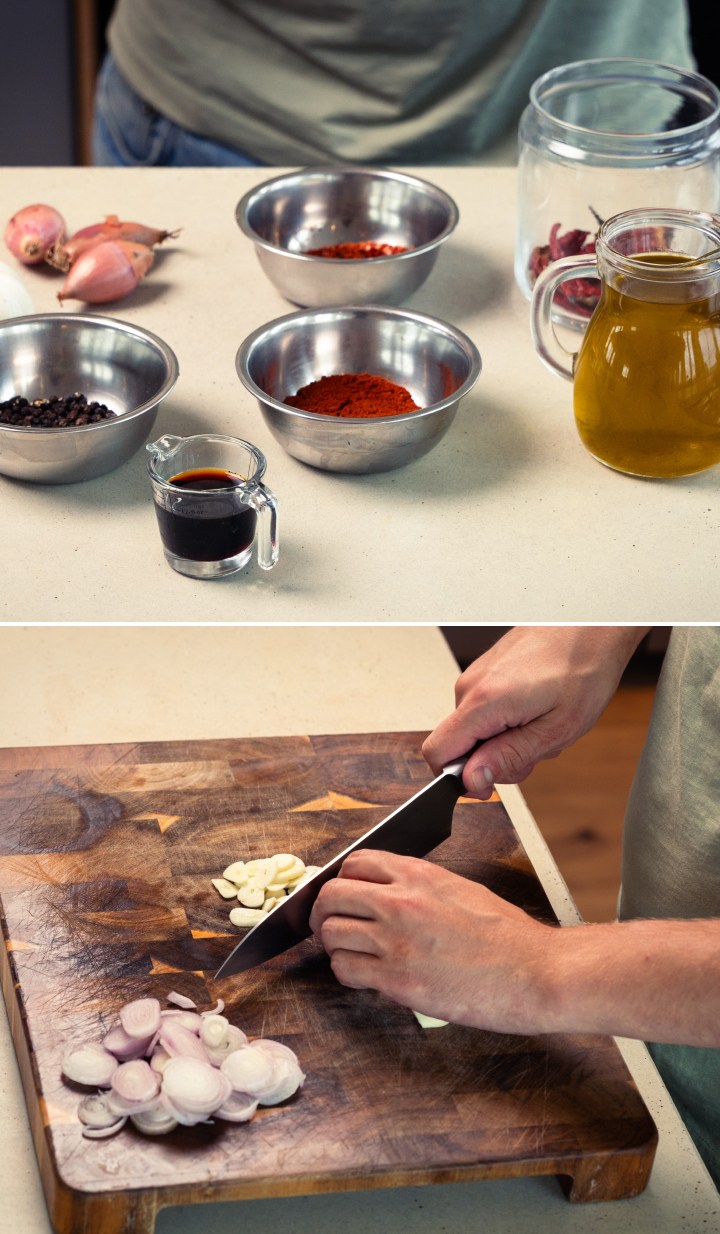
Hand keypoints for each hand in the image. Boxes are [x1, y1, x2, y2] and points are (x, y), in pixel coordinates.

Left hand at [308, 849, 552, 1032]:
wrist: (533, 972)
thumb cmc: (508, 936)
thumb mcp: (461, 890)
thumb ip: (420, 887)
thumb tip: (390, 894)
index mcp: (419, 875)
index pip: (355, 863)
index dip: (342, 880)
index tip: (342, 895)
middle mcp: (401, 902)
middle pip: (332, 895)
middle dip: (323, 911)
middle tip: (328, 924)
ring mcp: (396, 941)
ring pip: (332, 933)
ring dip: (334, 944)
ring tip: (348, 952)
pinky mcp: (397, 979)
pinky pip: (345, 970)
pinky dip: (346, 972)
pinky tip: (362, 975)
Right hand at [424, 626, 647, 796]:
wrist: (593, 624)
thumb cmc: (584, 669)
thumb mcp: (556, 730)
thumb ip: (509, 757)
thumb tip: (473, 779)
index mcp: (483, 701)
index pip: (437, 754)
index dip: (459, 779)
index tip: (491, 783)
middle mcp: (470, 686)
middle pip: (460, 746)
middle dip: (494, 759)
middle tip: (537, 746)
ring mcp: (476, 675)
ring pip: (476, 730)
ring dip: (506, 739)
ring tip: (543, 722)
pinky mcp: (486, 672)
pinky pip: (485, 711)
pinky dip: (509, 720)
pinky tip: (539, 708)